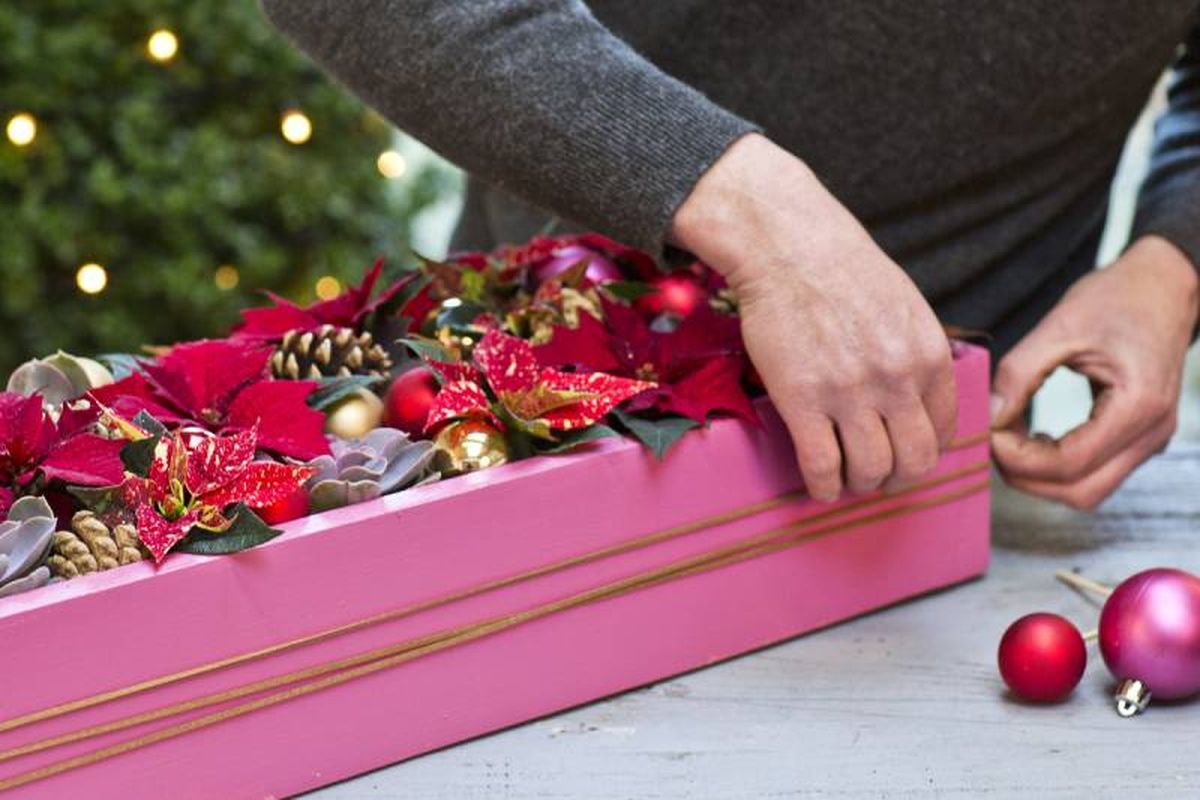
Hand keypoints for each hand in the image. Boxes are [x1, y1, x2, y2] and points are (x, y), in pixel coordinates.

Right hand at [671, 134, 956, 500]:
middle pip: (914, 462)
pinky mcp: (802, 400)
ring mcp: (849, 392)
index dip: (922, 452)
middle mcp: (897, 379)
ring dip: (858, 483)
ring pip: (870, 470)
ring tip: (843, 477)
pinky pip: (821, 466)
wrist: (788, 245)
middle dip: (897, 479)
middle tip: (877, 477)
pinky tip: (818, 484)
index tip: (901, 454)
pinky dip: (823, 486)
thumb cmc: (841, 269)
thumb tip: (917, 400)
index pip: (944, 431)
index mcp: (928, 356)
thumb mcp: (905, 307)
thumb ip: (917, 355)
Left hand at [991, 235, 1198, 509]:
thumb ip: (1019, 373)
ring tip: (1010, 440)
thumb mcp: (1060, 326)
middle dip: (1026, 477)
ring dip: (1041, 477)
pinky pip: (1096, 473)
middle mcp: (1151, 432)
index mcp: (1138, 405)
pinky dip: (1058, 467)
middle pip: (1080, 491)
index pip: (1070, 463)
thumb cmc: (1118, 298)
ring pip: (1087, 490)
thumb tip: (987, 417)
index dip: (1019, 459)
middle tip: (993, 442)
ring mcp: (1150, 439)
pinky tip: (1033, 439)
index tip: (988, 433)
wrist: (1164, 286)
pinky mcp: (1140, 438)